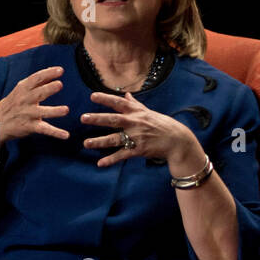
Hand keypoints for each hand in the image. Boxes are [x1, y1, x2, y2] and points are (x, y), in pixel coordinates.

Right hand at [0, 66, 69, 141]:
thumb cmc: (13, 104)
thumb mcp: (21, 91)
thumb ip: (36, 82)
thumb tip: (51, 70)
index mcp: (23, 89)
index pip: (36, 78)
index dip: (48, 73)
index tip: (60, 70)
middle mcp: (24, 100)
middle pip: (38, 93)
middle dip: (48, 88)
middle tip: (60, 84)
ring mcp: (27, 114)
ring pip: (41, 112)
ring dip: (54, 111)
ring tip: (66, 110)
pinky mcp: (29, 127)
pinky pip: (44, 129)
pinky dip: (55, 132)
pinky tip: (66, 135)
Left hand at [82, 91, 203, 170]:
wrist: (177, 140)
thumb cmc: (163, 125)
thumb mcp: (149, 112)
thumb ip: (135, 104)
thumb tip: (126, 95)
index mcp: (136, 112)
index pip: (118, 103)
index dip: (105, 99)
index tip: (92, 96)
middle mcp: (135, 123)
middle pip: (113, 120)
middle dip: (98, 119)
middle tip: (83, 118)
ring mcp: (136, 137)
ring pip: (114, 139)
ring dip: (99, 141)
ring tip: (86, 143)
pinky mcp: (138, 150)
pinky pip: (122, 155)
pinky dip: (111, 160)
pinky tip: (100, 163)